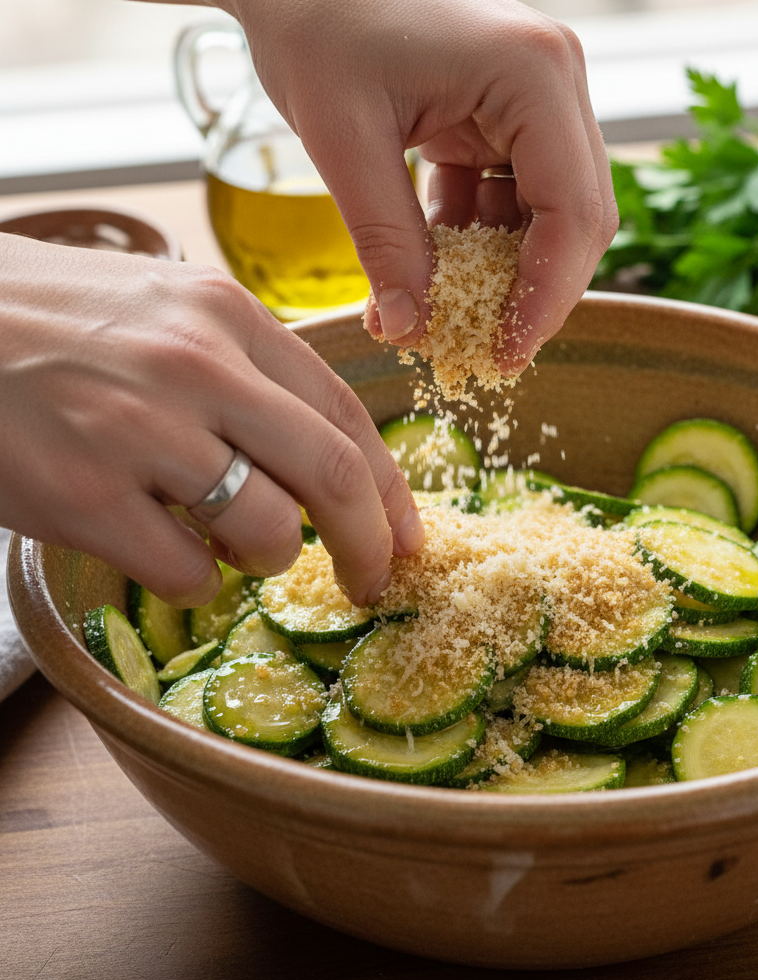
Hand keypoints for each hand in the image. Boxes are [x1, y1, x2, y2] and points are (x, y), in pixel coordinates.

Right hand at [0, 234, 421, 607]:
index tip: (406, 534)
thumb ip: (241, 367)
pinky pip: (185, 571)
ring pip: (268, 532)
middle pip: (333, 476)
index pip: (346, 411)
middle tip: (374, 584)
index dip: (390, 486)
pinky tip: (170, 556)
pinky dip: (197, 581)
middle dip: (371, 546)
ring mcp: (138, 431)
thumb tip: (314, 452)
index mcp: (225, 316)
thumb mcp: (160, 308)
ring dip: (271, 561)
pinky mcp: (81, 495)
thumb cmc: (43, 318)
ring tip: (239, 552)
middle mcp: (196, 367)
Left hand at [222, 0, 617, 370]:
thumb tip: (407, 330)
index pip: (573, 211)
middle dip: (536, 292)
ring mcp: (535, 100)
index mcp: (533, 75)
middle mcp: (553, 84)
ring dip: (505, 271)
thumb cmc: (317, 24)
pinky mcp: (505, 116)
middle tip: (490, 350)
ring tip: (454, 315)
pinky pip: (511, 199)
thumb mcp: (345, 141)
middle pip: (577, 218)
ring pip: (549, 215)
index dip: (547, 297)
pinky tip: (434, 265)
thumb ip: (384, 241)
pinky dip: (478, 241)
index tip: (506, 354)